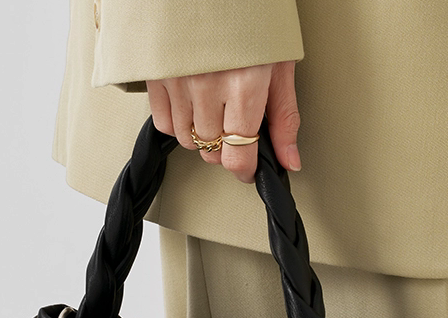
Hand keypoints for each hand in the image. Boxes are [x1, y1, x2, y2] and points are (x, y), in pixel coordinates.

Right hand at [146, 61, 301, 183]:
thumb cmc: (251, 18)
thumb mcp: (279, 66)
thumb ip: (284, 118)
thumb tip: (289, 161)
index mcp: (244, 84)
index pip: (238, 154)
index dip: (245, 169)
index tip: (248, 169)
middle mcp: (208, 86)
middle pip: (212, 150)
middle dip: (227, 146)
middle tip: (235, 124)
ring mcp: (179, 81)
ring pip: (187, 140)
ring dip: (203, 135)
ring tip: (215, 109)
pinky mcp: (158, 76)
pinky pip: (165, 123)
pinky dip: (179, 123)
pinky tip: (193, 105)